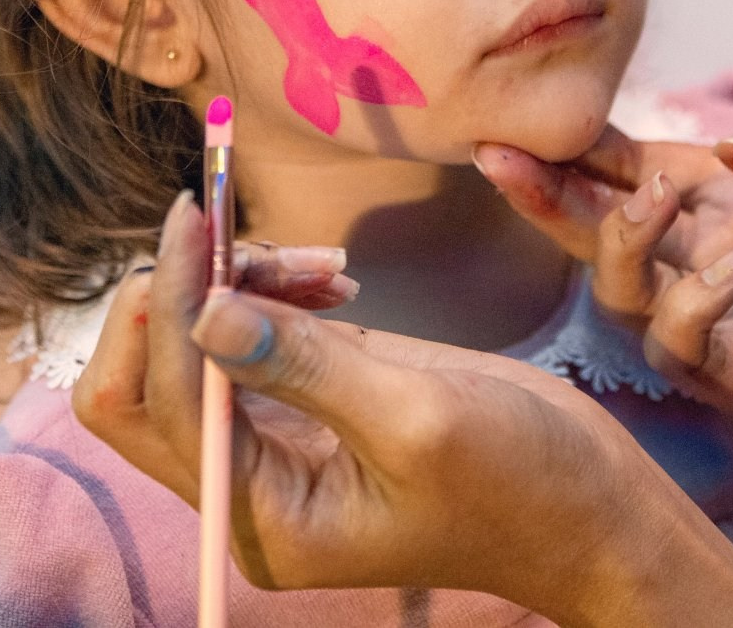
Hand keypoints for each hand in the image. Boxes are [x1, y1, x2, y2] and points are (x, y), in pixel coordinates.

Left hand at [73, 193, 732, 627]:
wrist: (590, 505)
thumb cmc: (523, 482)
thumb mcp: (418, 419)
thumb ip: (307, 366)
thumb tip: (205, 311)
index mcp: (261, 516)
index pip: (167, 401)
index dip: (173, 302)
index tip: (198, 215)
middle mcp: (249, 485)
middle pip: (142, 386)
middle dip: (172, 295)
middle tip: (218, 221)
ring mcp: (276, 440)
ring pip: (192, 348)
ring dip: (233, 283)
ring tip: (323, 267)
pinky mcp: (311, 399)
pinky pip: (247, 335)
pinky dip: (269, 290)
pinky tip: (330, 279)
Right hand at [474, 93, 732, 448]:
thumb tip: (727, 151)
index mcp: (726, 196)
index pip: (623, 170)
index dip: (573, 150)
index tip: (523, 125)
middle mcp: (708, 255)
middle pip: (595, 229)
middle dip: (542, 194)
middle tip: (498, 157)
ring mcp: (724, 320)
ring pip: (619, 294)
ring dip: (620, 242)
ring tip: (663, 199)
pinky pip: (679, 346)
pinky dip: (693, 301)